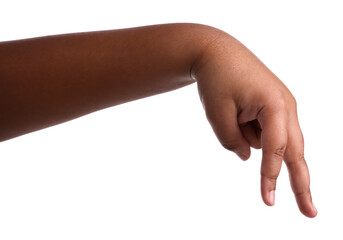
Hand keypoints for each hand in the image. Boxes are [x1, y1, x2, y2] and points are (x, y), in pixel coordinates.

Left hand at [193, 34, 316, 217]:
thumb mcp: (217, 115)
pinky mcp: (274, 106)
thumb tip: (247, 156)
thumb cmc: (216, 79)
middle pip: (295, 152)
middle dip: (300, 182)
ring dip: (248, 133)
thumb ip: (232, 142)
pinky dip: (248, 127)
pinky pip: (262, 129)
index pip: (275, 150)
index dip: (270, 178)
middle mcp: (286, 106)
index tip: (268, 202)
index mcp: (275, 105)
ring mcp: (282, 105)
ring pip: (270, 139)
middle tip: (309, 213)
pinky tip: (236, 106)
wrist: (215, 51)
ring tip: (231, 105)